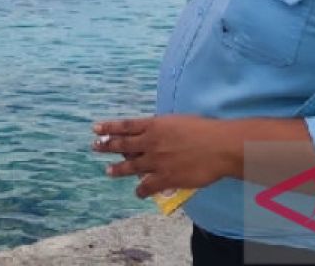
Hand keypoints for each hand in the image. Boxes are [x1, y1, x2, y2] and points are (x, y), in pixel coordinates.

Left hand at [92, 115, 237, 198]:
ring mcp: (156, 161)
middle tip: (95, 147)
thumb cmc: (204, 130)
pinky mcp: (165, 178)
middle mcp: (150, 143)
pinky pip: (146, 186)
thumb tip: (152, 132)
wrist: (219, 147)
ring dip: (117, 169)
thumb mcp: (178, 121)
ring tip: (108, 171)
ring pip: (130, 167)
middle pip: (122, 145)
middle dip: (107, 146)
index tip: (95, 128)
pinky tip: (137, 192)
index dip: (109, 127)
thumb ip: (162, 128)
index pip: (125, 125)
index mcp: (154, 125)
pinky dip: (140, 190)